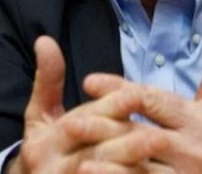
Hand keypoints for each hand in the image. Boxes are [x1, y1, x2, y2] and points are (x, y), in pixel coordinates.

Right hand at [6, 36, 157, 173]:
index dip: (110, 108)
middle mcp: (50, 170)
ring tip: (160, 152)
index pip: (80, 123)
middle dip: (127, 143)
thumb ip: (48, 80)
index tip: (137, 96)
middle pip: (94, 153)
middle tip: (160, 136)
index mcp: (42, 144)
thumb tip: (45, 39)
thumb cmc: (47, 147)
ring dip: (134, 167)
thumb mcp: (41, 114)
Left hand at [82, 20, 201, 173]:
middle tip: (70, 124)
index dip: (119, 89)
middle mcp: (195, 148)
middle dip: (104, 129)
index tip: (88, 82)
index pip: (153, 100)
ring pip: (142, 170)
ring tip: (79, 160)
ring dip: (110, 165)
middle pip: (141, 136)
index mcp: (200, 118)